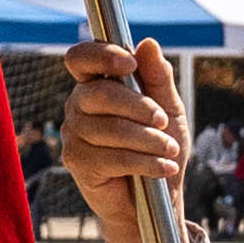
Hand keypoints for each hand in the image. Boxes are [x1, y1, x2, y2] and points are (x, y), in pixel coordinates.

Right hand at [60, 37, 188, 242]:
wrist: (158, 198)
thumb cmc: (160, 147)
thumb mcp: (169, 109)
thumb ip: (159, 78)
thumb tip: (147, 43)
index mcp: (97, 84)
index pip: (81, 58)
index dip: (101, 55)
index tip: (130, 64)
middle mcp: (78, 106)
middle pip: (97, 93)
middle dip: (136, 105)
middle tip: (162, 119)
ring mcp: (73, 134)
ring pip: (108, 128)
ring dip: (147, 140)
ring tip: (170, 151)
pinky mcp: (77, 162)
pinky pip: (111, 157)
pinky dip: (144, 162)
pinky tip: (163, 168)